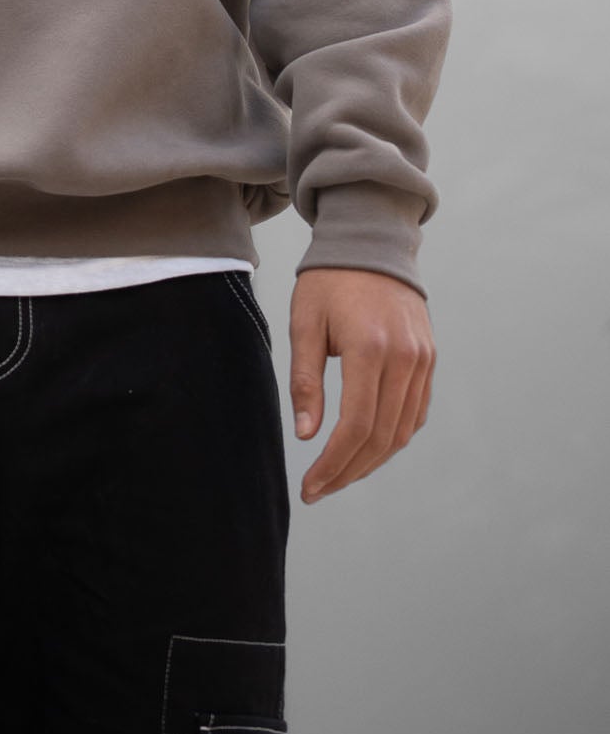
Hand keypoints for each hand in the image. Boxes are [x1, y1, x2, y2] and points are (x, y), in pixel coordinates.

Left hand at [289, 267, 433, 503]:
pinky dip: (393, 436)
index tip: (310, 487)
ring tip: (340, 474)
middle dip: (349, 471)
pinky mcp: (429, 359)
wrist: (371, 243)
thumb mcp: (305, 323)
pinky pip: (416, 412)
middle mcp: (405, 358)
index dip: (333, 464)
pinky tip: (367, 447)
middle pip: (381, 437)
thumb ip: (306, 380)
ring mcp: (423, 360)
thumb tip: (307, 436)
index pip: (355, 426)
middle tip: (320, 490)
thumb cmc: (328, 281)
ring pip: (402, 431)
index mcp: (371, 348)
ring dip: (372, 460)